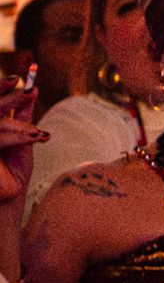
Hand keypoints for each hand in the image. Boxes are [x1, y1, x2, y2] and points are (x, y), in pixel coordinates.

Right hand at [0, 80, 46, 210]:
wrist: (7, 204)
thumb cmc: (12, 172)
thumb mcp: (20, 140)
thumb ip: (22, 116)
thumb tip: (32, 89)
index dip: (1, 88)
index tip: (22, 78)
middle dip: (7, 97)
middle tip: (27, 88)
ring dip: (18, 123)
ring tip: (39, 129)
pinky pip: (0, 139)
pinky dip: (19, 137)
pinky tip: (40, 137)